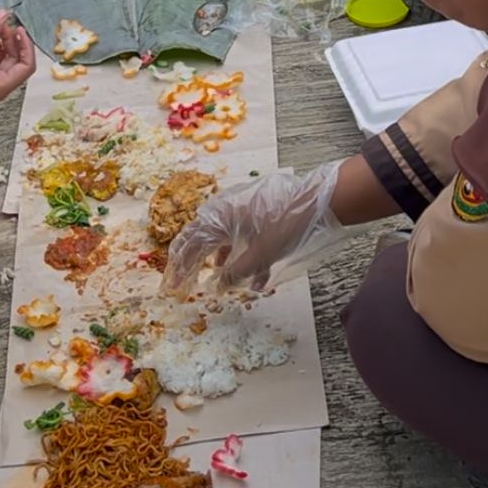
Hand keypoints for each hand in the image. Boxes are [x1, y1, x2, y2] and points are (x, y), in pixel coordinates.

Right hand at [164, 164, 344, 298]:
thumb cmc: (285, 223)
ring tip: (217, 278)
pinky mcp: (257, 211)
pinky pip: (242, 235)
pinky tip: (254, 277)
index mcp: (219, 216)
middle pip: (202, 238)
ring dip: (221, 259)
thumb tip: (218, 286)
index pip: (191, 245)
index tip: (171, 287)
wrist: (315, 200)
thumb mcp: (260, 254)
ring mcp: (241, 208)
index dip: (180, 268)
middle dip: (194, 263)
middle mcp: (225, 209)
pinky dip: (243, 254)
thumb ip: (236, 272)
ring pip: (224, 237)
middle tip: (183, 282)